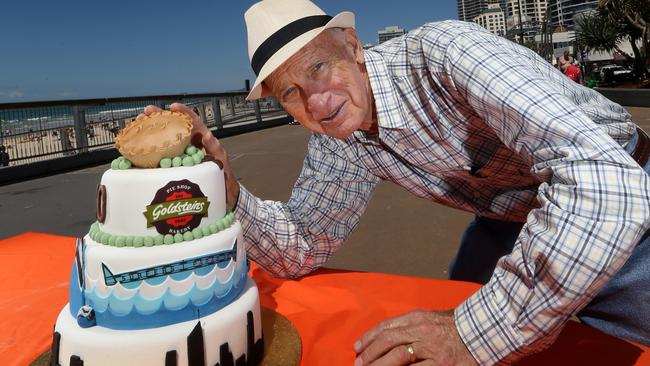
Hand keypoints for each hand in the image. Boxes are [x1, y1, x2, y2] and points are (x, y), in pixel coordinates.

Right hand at [140, 103, 239, 209]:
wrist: (221, 197)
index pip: (192, 122)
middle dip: (160, 117)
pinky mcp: (174, 168)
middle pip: (174, 127)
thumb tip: (207, 134)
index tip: (173, 106)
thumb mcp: (221, 162)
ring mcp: (180, 156)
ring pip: (165, 141)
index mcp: (201, 142)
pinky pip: (160, 158)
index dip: (183, 113)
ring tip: (138, 124)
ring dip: (152, 131)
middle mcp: (189, 146)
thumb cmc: (224, 178)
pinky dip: (149, 152)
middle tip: (147, 111)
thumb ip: (215, 149)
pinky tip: (138, 148)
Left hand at [354, 310, 477, 365]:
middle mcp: (421, 331)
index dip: (369, 337)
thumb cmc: (458, 326)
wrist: (485, 331)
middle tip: (358, 363)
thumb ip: (413, 325)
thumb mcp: (433, 318)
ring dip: (379, 365)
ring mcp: (431, 349)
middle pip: (387, 341)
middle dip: (370, 353)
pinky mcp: (441, 365)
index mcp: (418, 318)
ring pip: (397, 357)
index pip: (386, 327)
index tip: (358, 347)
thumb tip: (390, 335)